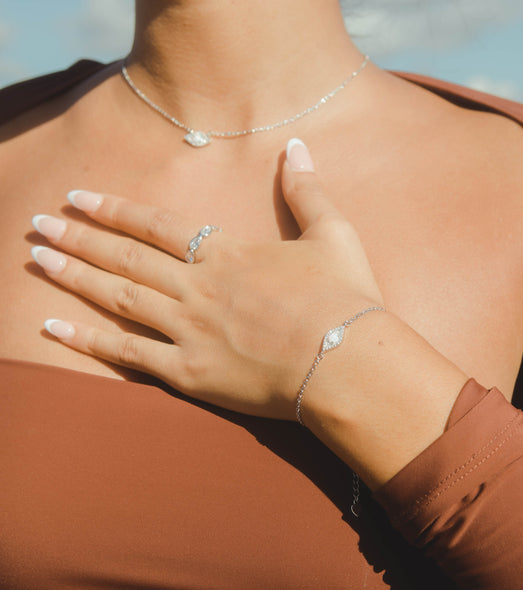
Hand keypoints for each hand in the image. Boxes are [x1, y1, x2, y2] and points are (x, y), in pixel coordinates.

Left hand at [31, 139, 383, 419]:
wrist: (347, 361)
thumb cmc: (344, 298)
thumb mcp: (334, 234)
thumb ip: (307, 190)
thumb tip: (297, 146)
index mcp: (228, 254)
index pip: (158, 225)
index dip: (115, 209)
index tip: (78, 198)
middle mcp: (198, 287)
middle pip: (127, 256)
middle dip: (80, 237)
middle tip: (38, 225)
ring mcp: (189, 329)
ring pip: (119, 296)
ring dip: (77, 276)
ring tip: (39, 261)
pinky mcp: (189, 372)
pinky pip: (128, 355)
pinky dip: (88, 341)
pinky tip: (52, 330)